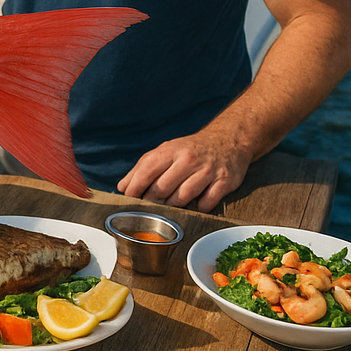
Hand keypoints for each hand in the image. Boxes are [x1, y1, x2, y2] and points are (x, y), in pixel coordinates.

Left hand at [116, 125, 250, 210]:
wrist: (227, 141)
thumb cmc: (189, 150)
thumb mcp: (165, 151)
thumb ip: (143, 168)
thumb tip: (122, 187)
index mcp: (170, 151)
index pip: (147, 170)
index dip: (135, 187)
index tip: (128, 198)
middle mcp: (188, 160)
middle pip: (163, 187)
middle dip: (152, 200)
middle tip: (148, 206)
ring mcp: (207, 171)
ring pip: (183, 197)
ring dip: (173, 206)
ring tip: (169, 207)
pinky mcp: (224, 182)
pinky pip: (206, 204)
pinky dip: (197, 208)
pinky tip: (194, 205)